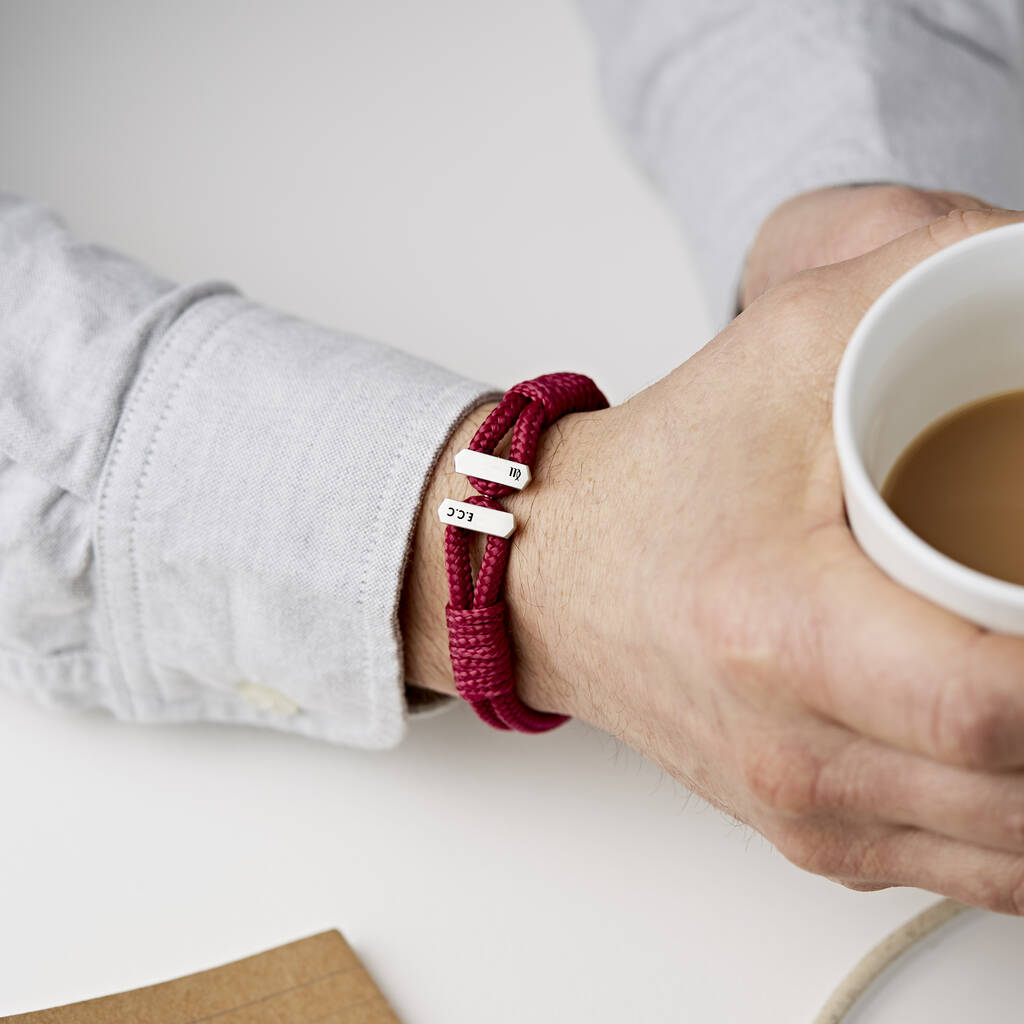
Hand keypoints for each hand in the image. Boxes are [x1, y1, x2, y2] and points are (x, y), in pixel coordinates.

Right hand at [402, 207, 1023, 914]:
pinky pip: (979, 877)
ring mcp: (806, 812)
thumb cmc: (663, 475)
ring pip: (1022, 853)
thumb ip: (940, 268)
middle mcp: (793, 749)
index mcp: (779, 630)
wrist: (556, 576)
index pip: (989, 705)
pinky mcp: (813, 839)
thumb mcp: (792, 342)